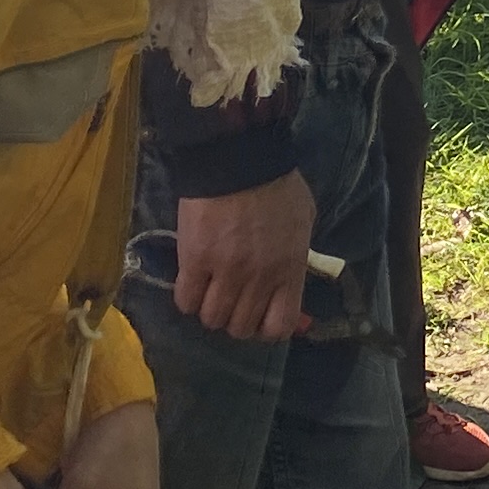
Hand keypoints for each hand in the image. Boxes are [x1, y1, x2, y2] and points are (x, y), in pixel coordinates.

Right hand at [172, 171, 315, 342]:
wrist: (238, 159)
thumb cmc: (277, 186)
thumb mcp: (302, 221)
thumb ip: (295, 256)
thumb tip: (288, 281)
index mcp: (290, 268)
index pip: (280, 325)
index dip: (266, 329)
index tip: (258, 317)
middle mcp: (259, 278)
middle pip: (242, 327)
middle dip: (235, 319)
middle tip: (231, 301)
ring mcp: (226, 272)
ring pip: (212, 319)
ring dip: (210, 310)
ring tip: (209, 291)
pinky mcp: (194, 261)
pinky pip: (186, 301)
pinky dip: (188, 298)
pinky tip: (192, 282)